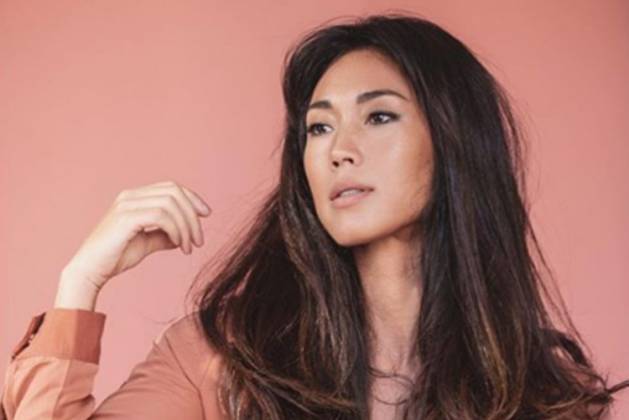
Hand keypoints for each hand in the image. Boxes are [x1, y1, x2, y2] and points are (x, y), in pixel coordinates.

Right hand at [59, 180, 210, 296]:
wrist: (90, 271)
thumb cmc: (115, 257)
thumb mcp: (146, 243)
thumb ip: (163, 235)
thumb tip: (183, 235)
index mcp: (135, 197)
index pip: (171, 188)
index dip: (192, 198)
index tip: (206, 215)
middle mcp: (131, 196)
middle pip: (174, 192)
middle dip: (192, 214)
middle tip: (199, 239)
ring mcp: (127, 205)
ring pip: (170, 203)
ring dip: (186, 226)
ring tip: (188, 247)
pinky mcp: (126, 218)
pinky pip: (161, 216)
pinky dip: (176, 230)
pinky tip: (178, 245)